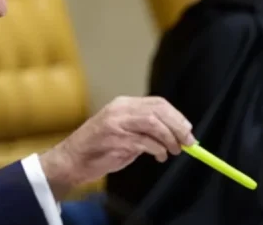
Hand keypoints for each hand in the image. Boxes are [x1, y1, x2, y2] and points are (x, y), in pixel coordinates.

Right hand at [40, 96, 195, 198]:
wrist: (73, 159)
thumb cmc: (100, 148)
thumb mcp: (124, 131)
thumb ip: (145, 129)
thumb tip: (176, 134)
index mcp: (123, 104)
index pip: (158, 103)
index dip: (177, 116)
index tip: (188, 130)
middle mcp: (120, 109)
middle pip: (158, 111)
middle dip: (178, 127)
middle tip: (189, 142)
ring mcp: (116, 123)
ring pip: (153, 123)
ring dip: (169, 139)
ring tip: (174, 151)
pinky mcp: (115, 138)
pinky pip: (145, 142)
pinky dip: (158, 150)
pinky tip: (159, 156)